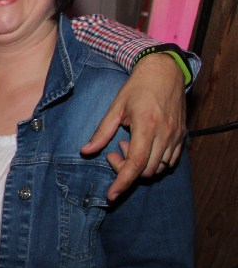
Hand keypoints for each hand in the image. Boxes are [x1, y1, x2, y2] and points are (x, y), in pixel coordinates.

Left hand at [81, 53, 185, 199]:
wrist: (165, 72)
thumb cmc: (137, 87)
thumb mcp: (115, 107)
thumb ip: (101, 132)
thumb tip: (85, 151)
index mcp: (146, 126)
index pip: (136, 164)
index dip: (122, 183)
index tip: (111, 195)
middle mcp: (165, 134)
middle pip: (146, 170)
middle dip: (127, 169)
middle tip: (116, 149)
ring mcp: (176, 136)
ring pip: (159, 168)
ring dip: (141, 165)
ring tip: (130, 144)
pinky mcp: (182, 136)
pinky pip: (170, 162)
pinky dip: (154, 162)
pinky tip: (143, 146)